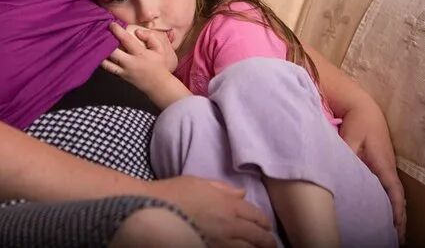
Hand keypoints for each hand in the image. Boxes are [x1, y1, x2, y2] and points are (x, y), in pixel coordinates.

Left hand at [103, 23, 188, 108]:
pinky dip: (102, 62)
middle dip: (106, 41)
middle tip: (100, 33)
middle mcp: (131, 63)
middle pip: (114, 52)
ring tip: (96, 43)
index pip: (127, 40)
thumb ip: (150, 37)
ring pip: (108, 62)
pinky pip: (109, 69)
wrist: (158, 85)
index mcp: (141, 54)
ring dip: (101, 52)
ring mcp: (124, 71)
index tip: (112, 24)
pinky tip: (98, 54)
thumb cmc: (159, 64)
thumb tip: (137, 31)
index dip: (118, 31)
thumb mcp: (159, 49)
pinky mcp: (121, 76)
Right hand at [148, 176, 276, 247]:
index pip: (257, 216)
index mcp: (228, 204)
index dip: (264, 223)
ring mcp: (220, 242)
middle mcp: (229, 225)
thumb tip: (241, 194)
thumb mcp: (199, 183)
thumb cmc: (173, 193)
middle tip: (271, 244)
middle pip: (258, 237)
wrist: (153, 210)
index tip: (266, 226)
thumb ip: (223, 189)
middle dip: (267, 241)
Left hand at [340, 106, 405, 243]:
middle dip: (399, 219)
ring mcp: (384, 166)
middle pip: (396, 198)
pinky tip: (382, 209)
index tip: (397, 227)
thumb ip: (347, 154)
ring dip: (394, 211)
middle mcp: (387, 168)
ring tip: (393, 231)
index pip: (394, 193)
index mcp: (383, 165)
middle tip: (397, 239)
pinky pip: (386, 187)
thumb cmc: (358, 122)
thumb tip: (342, 170)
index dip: (396, 211)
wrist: (362, 106)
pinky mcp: (379, 163)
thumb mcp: (351, 138)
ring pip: (392, 194)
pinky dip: (388, 200)